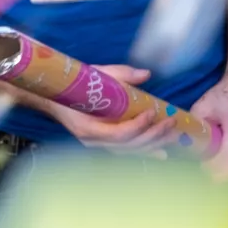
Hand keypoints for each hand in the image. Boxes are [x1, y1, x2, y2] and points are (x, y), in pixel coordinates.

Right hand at [41, 63, 179, 153]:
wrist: (54, 99)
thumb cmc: (75, 86)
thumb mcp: (96, 75)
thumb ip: (121, 75)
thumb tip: (146, 74)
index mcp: (88, 127)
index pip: (117, 133)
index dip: (136, 126)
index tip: (151, 113)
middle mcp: (93, 141)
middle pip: (127, 145)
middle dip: (152, 135)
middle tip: (171, 123)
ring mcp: (99, 145)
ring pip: (129, 151)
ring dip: (153, 144)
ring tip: (173, 136)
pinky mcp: (105, 144)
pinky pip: (127, 151)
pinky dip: (145, 151)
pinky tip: (162, 153)